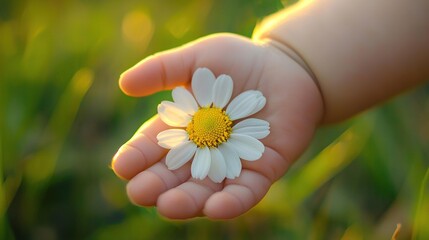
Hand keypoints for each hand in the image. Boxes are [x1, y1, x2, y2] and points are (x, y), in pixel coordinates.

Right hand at [111, 33, 323, 218]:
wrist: (287, 66)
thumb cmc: (239, 61)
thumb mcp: (198, 58)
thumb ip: (163, 70)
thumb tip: (124, 84)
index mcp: (182, 128)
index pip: (154, 148)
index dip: (138, 157)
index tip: (122, 166)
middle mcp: (203, 152)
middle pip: (175, 175)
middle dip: (157, 185)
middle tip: (139, 193)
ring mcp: (233, 164)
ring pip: (206, 190)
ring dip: (188, 201)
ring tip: (169, 206)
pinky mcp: (263, 170)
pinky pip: (246, 192)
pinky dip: (231, 202)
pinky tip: (215, 208)